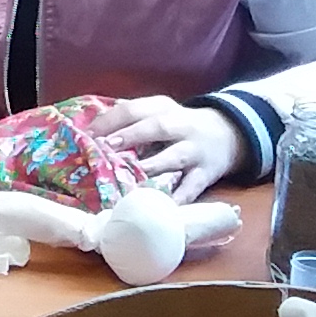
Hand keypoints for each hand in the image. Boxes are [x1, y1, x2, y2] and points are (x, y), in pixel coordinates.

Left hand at [78, 95, 246, 194]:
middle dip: (131, 136)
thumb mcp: (159, 114)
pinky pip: (191, 188)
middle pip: (156, 127)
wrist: (228, 133)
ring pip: (173, 158)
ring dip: (151, 167)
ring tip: (129, 178)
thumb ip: (131, 121)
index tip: (86, 134)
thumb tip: (88, 132)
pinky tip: (159, 208)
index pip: (134, 109)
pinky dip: (176, 199)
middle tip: (107, 147)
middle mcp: (180, 126)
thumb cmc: (179, 127)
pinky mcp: (205, 174)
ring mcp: (194, 151)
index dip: (110, 121)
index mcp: (162, 108)